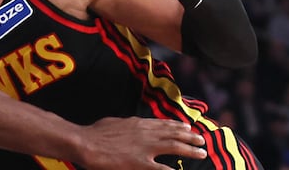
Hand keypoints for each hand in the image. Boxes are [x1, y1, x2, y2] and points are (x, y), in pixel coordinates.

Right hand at [80, 117, 206, 169]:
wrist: (86, 142)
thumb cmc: (96, 133)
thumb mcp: (115, 122)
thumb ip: (128, 125)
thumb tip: (133, 124)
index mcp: (138, 124)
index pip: (163, 124)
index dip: (178, 126)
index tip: (188, 127)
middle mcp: (145, 134)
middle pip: (173, 133)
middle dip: (190, 137)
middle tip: (202, 140)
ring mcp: (144, 148)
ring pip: (174, 146)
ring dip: (190, 149)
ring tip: (201, 152)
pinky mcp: (140, 163)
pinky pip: (162, 168)